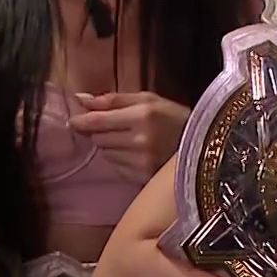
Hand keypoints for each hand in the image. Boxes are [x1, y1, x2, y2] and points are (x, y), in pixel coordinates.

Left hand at [69, 91, 192, 182]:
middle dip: (100, 132)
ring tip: (131, 140)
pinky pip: (117, 167)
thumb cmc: (172, 116)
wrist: (204, 145)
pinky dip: (121, 160)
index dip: (81, 121)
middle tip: (116, 127)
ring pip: (106, 153)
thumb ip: (112, 100)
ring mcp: (142, 162)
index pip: (98, 121)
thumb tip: (79, 99)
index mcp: (142, 116)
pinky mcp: (143, 177)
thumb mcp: (147, 99)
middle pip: (98, 138)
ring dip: (111, 146)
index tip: (72, 121)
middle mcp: (140, 141)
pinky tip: (137, 154)